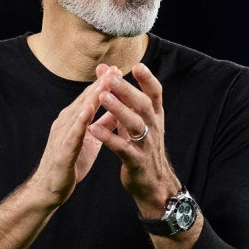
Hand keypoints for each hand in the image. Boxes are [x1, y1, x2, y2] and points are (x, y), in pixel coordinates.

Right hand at [30, 64, 118, 207]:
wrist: (49, 188)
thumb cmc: (70, 164)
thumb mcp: (91, 140)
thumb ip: (102, 125)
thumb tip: (118, 110)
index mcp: (74, 120)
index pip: (90, 98)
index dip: (103, 84)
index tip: (117, 70)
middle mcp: (66, 122)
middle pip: (85, 99)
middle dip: (101, 84)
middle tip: (115, 69)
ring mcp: (63, 134)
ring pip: (80, 112)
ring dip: (93, 96)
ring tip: (106, 83)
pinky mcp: (63, 149)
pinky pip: (73, 133)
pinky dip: (81, 120)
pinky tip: (89, 110)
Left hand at [87, 63, 181, 218]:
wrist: (153, 183)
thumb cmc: (141, 145)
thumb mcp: (136, 119)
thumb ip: (121, 96)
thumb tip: (106, 69)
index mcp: (154, 116)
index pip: (155, 93)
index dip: (148, 79)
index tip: (136, 65)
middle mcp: (153, 127)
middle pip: (143, 105)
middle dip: (127, 91)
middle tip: (111, 78)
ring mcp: (146, 145)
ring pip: (134, 124)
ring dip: (118, 110)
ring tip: (102, 97)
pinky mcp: (136, 161)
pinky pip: (122, 148)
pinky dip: (108, 138)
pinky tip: (93, 129)